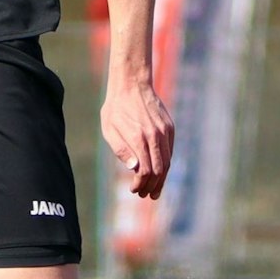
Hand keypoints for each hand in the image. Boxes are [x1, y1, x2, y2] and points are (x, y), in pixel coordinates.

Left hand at [101, 81, 174, 198]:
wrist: (132, 83)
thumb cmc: (116, 107)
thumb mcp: (109, 129)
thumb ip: (121, 149)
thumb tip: (134, 168)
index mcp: (138, 138)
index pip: (146, 170)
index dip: (141, 184)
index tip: (135, 189)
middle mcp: (154, 136)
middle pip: (160, 170)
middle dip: (153, 186)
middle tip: (146, 194)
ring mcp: (164, 131)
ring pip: (168, 161)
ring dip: (162, 178)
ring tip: (155, 189)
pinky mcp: (169, 127)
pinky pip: (170, 150)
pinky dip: (165, 163)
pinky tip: (159, 171)